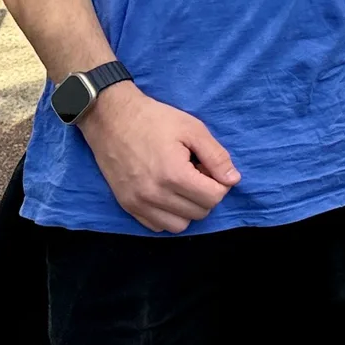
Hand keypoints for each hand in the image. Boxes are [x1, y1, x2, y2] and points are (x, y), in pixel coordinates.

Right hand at [76, 81, 240, 232]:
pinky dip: (168, 215)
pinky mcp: (126, 206)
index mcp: (173, 175)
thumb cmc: (155, 119)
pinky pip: (157, 226)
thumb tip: (233, 180)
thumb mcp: (193, 129)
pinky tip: (167, 193)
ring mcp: (138, 203)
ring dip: (188, 208)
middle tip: (196, 172)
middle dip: (206, 194)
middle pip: (200, 212)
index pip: (213, 198)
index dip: (220, 183)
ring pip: (180, 225)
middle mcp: (154, 195)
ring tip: (182, 184)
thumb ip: (217, 156)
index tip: (208, 167)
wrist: (112, 119)